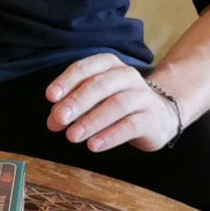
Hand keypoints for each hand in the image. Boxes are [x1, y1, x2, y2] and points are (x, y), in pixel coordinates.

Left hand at [44, 55, 182, 152]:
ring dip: (91, 121)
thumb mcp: (93, 101)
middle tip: (59, 118)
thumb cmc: (117, 106)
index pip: (85, 68)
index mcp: (109, 65)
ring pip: (116, 104)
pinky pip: (131, 125)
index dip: (66, 81)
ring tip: (72, 136)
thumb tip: (53, 121)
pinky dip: (110, 135)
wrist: (159, 116)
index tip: (50, 97)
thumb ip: (71, 108)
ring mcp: (142, 96)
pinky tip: (94, 145)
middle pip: (99, 85)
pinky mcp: (151, 118)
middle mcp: (127, 76)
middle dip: (76, 101)